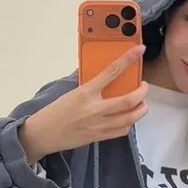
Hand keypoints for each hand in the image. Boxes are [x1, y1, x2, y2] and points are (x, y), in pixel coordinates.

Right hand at [20, 46, 147, 161]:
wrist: (43, 135)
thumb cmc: (55, 111)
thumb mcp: (71, 93)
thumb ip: (90, 85)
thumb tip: (106, 76)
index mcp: (85, 93)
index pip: (111, 72)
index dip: (128, 59)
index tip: (139, 50)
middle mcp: (95, 109)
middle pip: (129, 100)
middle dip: (142, 92)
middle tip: (144, 87)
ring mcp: (99, 125)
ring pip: (130, 118)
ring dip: (141, 109)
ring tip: (142, 103)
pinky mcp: (99, 137)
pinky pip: (122, 130)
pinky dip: (130, 123)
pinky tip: (129, 117)